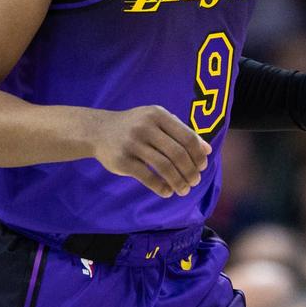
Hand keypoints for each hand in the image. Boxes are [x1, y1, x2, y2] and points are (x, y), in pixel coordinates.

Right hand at [89, 106, 211, 197]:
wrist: (99, 130)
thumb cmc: (135, 126)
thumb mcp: (157, 120)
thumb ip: (181, 131)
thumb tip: (207, 150)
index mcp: (158, 114)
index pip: (187, 137)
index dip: (198, 155)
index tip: (202, 167)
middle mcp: (146, 127)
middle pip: (178, 154)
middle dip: (190, 171)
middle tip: (194, 182)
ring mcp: (133, 143)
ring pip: (164, 167)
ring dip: (178, 182)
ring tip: (184, 190)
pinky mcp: (122, 161)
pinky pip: (148, 177)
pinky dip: (161, 187)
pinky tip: (167, 192)